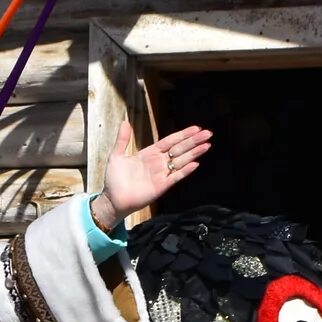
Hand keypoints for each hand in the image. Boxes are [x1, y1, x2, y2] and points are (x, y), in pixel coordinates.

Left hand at [95, 125, 212, 230]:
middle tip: (208, 133)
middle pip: (179, 149)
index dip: (182, 134)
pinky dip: (185, 171)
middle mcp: (158, 163)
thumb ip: (122, 140)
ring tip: (207, 145)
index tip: (196, 128)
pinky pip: (175, 177)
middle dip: (193, 141)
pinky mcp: (161, 186)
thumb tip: (125, 121)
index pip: (170, 141)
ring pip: (181, 161)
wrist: (112, 199)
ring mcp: (161, 174)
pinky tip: (195, 164)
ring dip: (194, 153)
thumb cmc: (114, 179)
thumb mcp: (116, 156)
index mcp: (149, 153)